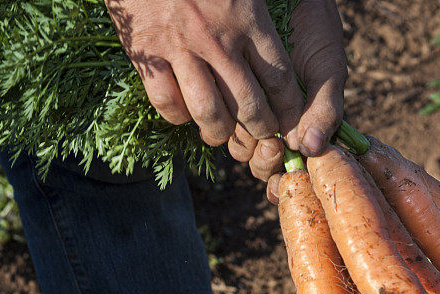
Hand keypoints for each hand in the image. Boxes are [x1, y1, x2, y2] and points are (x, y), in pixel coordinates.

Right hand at [105, 0, 346, 181]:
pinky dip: (178, 115)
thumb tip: (276, 46)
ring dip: (220, 131)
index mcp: (247, 18)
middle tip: (262, 135)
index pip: (279, 78)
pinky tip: (185, 112)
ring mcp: (180, 49)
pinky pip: (167, 102)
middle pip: (249, 104)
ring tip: (223, 133)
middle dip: (260, 128)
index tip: (292, 122)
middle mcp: (217, 39)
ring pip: (209, 112)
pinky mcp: (147, 54)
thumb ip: (259, 13)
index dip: (289, 108)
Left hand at [227, 0, 347, 186]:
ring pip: (236, 144)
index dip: (283, 180)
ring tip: (254, 124)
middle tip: (272, 144)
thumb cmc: (313, 28)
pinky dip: (218, 118)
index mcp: (299, 124)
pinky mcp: (218, 87)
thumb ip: (325, 107)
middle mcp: (271, 121)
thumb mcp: (326, 67)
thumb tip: (310, 148)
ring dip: (243, 143)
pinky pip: (213, 114)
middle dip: (265, 161)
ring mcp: (244, 106)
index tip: (288, 173)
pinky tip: (226, 109)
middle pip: (259, 162)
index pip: (288, 166)